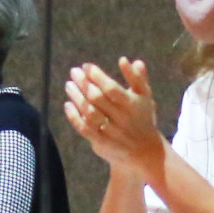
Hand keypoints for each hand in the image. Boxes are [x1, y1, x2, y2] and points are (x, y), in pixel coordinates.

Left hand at [63, 58, 163, 177]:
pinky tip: (68, 104)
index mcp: (133, 105)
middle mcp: (122, 119)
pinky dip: (74, 117)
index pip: (111, 89)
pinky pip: (85, 129)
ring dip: (76, 97)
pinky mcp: (102, 143)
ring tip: (69, 85)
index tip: (86, 66)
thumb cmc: (142, 118)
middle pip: (97, 99)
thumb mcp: (146, 98)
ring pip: (89, 113)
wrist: (144, 151)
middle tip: (74, 71)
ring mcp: (111, 132)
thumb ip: (138, 79)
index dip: (97, 76)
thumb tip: (131, 60)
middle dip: (83, 83)